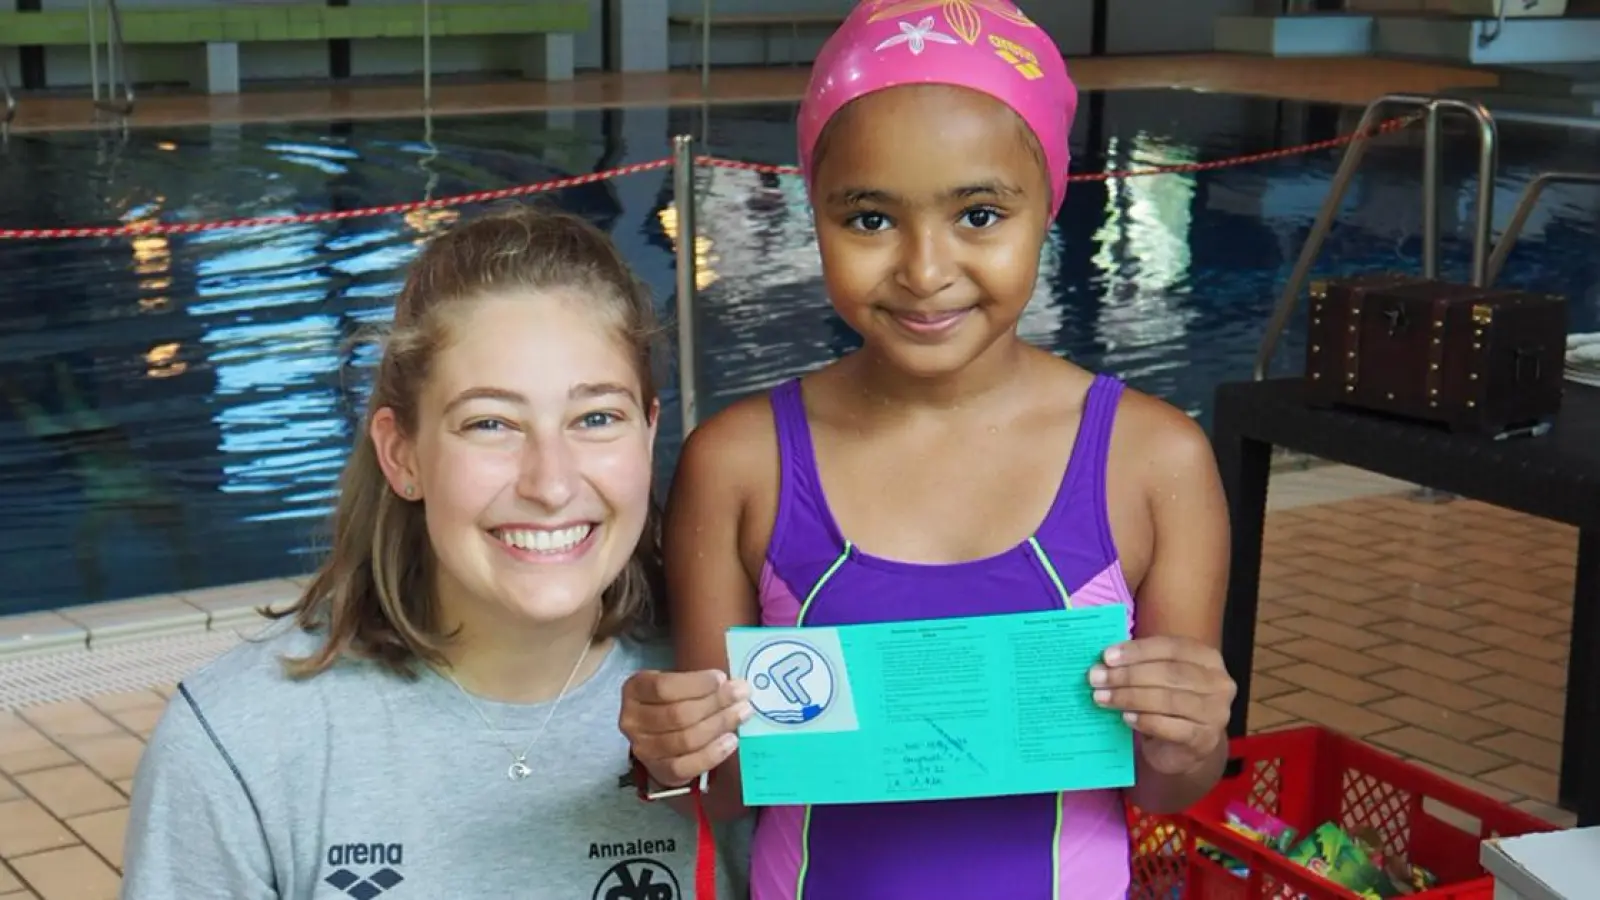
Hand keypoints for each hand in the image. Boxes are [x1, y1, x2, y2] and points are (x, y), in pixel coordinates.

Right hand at [619, 669, 751, 788]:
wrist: (660, 734)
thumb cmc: (673, 700)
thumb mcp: (677, 683)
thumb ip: (699, 683)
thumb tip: (736, 687)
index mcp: (635, 690)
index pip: (663, 687)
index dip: (696, 684)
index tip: (722, 679)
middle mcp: (632, 720)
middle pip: (678, 714)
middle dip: (715, 703)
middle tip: (742, 695)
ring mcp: (643, 749)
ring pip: (684, 740)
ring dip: (719, 725)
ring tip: (742, 713)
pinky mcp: (658, 771)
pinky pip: (685, 766)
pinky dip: (711, 754)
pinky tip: (731, 741)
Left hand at [1089, 636, 1234, 775]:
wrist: (1186, 747)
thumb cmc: (1169, 703)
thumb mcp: (1158, 677)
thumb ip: (1139, 665)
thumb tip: (1103, 663)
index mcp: (1208, 658)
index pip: (1171, 648)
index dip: (1137, 651)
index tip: (1107, 656)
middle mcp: (1219, 684)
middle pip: (1169, 673)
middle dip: (1128, 675)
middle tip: (1097, 678)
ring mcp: (1215, 713)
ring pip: (1168, 700)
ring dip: (1130, 697)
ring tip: (1103, 697)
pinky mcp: (1204, 740)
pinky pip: (1170, 727)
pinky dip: (1144, 720)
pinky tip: (1126, 717)